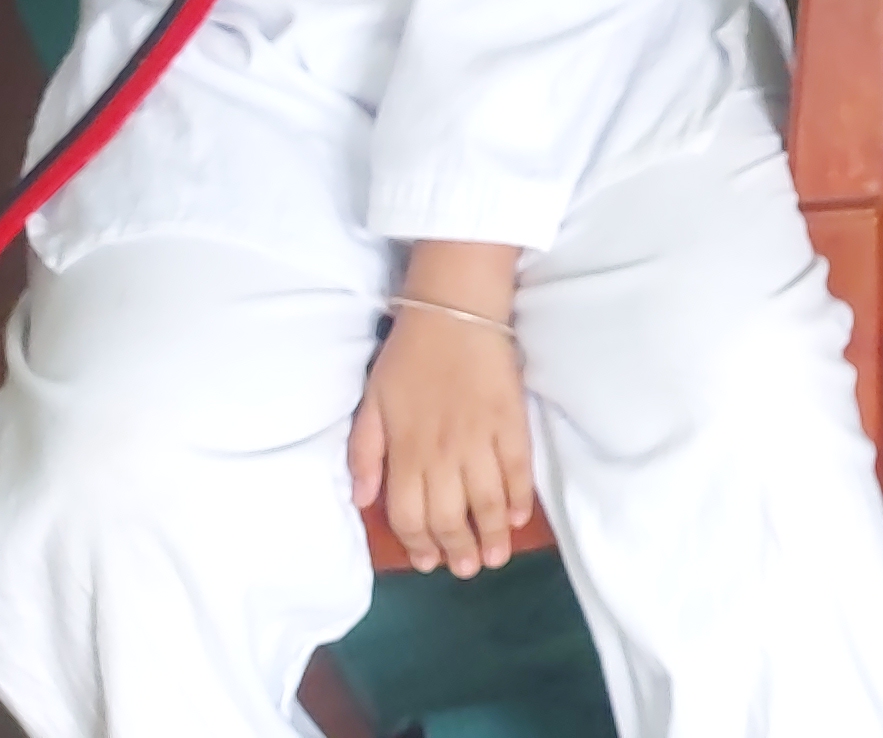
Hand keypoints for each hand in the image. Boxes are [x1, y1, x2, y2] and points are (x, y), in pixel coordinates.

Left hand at [349, 313, 531, 577]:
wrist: (454, 312)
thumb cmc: (408, 357)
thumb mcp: (370, 404)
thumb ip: (364, 454)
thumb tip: (363, 500)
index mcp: (406, 452)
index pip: (410, 514)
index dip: (419, 543)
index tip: (428, 562)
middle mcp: (443, 455)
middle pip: (450, 516)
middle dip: (458, 550)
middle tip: (466, 569)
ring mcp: (481, 441)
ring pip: (486, 502)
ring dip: (491, 535)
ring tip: (495, 557)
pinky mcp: (512, 424)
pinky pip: (517, 471)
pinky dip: (519, 498)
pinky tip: (518, 518)